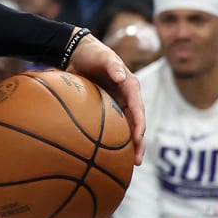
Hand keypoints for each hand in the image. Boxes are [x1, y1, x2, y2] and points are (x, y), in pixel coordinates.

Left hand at [64, 33, 144, 164]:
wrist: (78, 53)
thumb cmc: (92, 54)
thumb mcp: (103, 57)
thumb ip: (112, 66)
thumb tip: (121, 77)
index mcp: (130, 86)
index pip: (138, 108)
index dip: (139, 124)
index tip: (138, 139)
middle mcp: (127, 96)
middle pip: (136, 123)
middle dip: (139, 142)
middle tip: (137, 161)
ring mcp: (118, 103)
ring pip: (126, 127)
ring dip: (129, 145)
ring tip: (129, 165)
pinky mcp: (108, 107)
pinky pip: (114, 126)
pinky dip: (115, 140)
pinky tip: (110, 155)